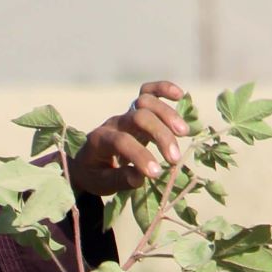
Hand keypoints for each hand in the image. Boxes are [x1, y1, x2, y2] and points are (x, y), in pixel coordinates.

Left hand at [66, 81, 192, 197]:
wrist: (88, 161)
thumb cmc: (96, 173)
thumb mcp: (101, 182)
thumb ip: (119, 180)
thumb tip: (139, 177)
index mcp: (99, 140)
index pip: (122, 141)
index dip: (140, 155)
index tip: (156, 172)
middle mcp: (113, 123)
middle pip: (139, 118)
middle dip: (160, 135)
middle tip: (174, 158)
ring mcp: (125, 113)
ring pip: (146, 102)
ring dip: (167, 115)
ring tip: (184, 132)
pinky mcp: (135, 109)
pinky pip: (148, 92)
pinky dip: (163, 89)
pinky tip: (180, 95)